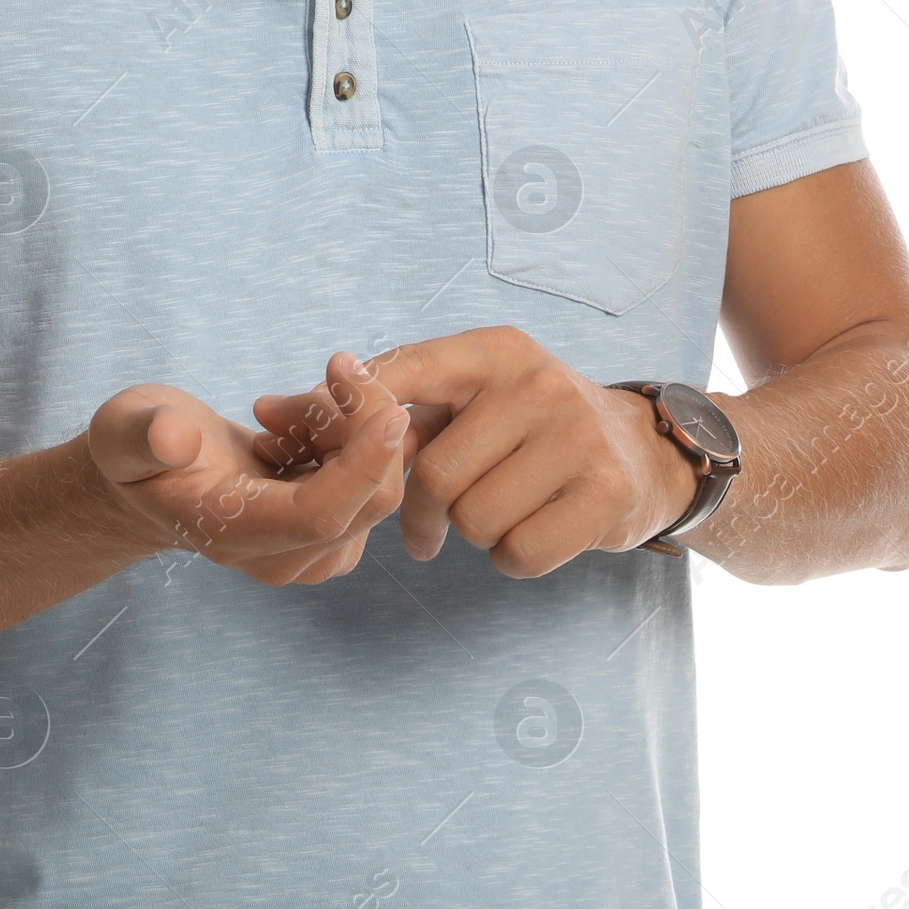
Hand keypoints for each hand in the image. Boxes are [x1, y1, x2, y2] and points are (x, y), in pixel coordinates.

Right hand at [86, 382, 408, 585]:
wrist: (153, 473)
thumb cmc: (136, 446)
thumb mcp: (123, 429)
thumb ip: (144, 435)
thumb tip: (174, 436)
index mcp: (233, 536)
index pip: (320, 514)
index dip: (362, 465)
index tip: (388, 409)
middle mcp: (280, 559)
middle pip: (367, 501)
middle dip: (364, 422)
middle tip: (329, 370)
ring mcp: (311, 552)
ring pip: (377, 486)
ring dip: (351, 427)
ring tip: (284, 409)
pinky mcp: (330, 533)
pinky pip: (372, 482)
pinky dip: (350, 440)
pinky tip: (301, 427)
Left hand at [252, 328, 699, 577]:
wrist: (645, 453)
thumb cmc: (524, 426)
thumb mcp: (463, 397)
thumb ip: (373, 406)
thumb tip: (263, 412)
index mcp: (492, 350)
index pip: (399, 377)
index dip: (354, 421)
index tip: (345, 458)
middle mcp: (537, 383)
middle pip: (430, 473)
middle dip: (421, 510)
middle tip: (426, 526)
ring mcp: (577, 438)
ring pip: (471, 520)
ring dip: (470, 534)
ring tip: (494, 511)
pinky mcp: (605, 497)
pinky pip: (517, 555)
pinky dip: (512, 559)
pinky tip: (531, 531)